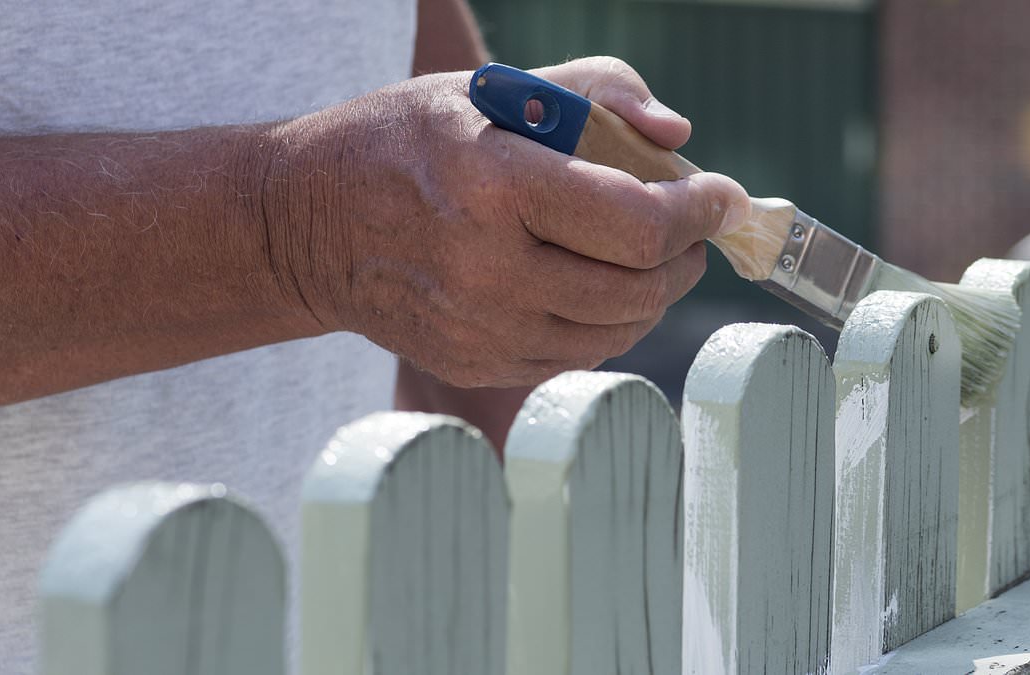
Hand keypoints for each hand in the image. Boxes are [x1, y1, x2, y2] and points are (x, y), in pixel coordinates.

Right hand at [262, 57, 750, 386]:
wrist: (307, 224)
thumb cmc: (404, 142)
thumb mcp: (492, 88)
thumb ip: (599, 91)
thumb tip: (677, 140)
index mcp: (495, 185)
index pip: (636, 222)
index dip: (699, 212)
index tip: (722, 196)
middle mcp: (488, 269)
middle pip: (638, 287)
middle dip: (686, 256)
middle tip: (690, 228)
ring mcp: (480, 328)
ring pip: (616, 331)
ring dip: (654, 295)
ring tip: (648, 258)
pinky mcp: (475, 363)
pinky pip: (576, 357)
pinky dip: (607, 325)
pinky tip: (595, 288)